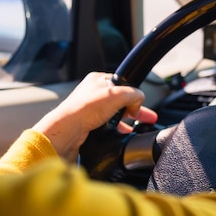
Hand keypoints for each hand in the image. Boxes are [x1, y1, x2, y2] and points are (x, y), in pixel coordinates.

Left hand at [32, 72, 157, 160]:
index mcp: (98, 80)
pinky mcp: (88, 125)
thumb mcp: (118, 94)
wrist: (67, 130)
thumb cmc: (84, 108)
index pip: (122, 84)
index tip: (141, 103)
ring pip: (114, 115)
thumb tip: (139, 101)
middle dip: (134, 109)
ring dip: (125, 121)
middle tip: (147, 117)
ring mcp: (90, 110)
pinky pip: (108, 126)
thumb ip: (134, 94)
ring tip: (136, 128)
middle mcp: (93, 94)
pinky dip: (116, 130)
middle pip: (120, 100)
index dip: (133, 94)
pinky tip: (121, 135)